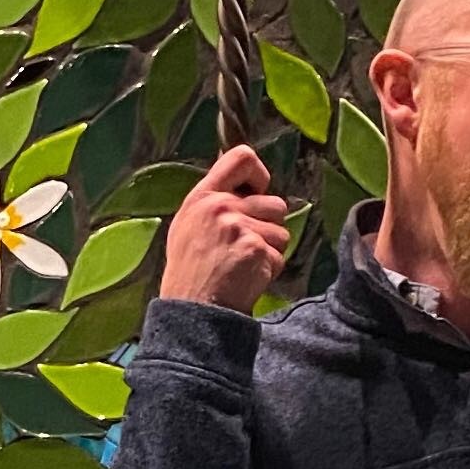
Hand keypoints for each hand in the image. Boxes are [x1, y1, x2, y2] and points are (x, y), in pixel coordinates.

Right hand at [161, 144, 293, 308]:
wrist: (191, 310)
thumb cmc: (189, 272)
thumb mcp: (188, 225)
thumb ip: (213, 202)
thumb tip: (243, 185)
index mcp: (203, 196)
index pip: (242, 158)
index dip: (259, 175)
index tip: (257, 193)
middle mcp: (221, 206)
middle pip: (274, 203)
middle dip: (268, 226)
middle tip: (245, 247)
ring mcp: (239, 227)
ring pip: (281, 231)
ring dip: (270, 250)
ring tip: (243, 264)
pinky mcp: (255, 249)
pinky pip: (280, 256)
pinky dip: (269, 271)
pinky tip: (247, 278)